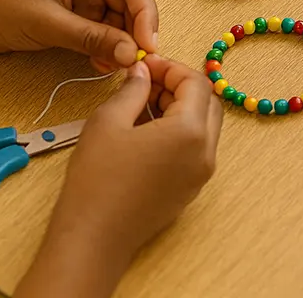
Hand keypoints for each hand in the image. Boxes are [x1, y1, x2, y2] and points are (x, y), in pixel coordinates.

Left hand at [0, 0, 158, 71]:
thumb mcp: (47, 23)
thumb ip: (91, 38)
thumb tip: (131, 54)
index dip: (145, 13)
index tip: (148, 45)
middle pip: (131, 1)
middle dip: (134, 32)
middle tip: (135, 61)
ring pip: (121, 18)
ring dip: (120, 44)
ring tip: (112, 66)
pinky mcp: (80, 11)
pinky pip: (105, 29)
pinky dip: (106, 47)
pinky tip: (101, 63)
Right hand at [16, 58, 220, 297]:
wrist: (94, 237)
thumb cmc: (97, 178)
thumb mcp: (109, 121)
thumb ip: (133, 89)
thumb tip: (142, 72)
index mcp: (191, 133)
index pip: (197, 83)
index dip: (171, 68)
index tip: (144, 65)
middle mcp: (206, 154)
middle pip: (208, 104)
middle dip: (180, 86)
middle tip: (145, 82)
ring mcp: (200, 175)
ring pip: (204, 127)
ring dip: (180, 109)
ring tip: (141, 105)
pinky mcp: (190, 190)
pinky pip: (195, 150)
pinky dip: (179, 132)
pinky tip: (145, 131)